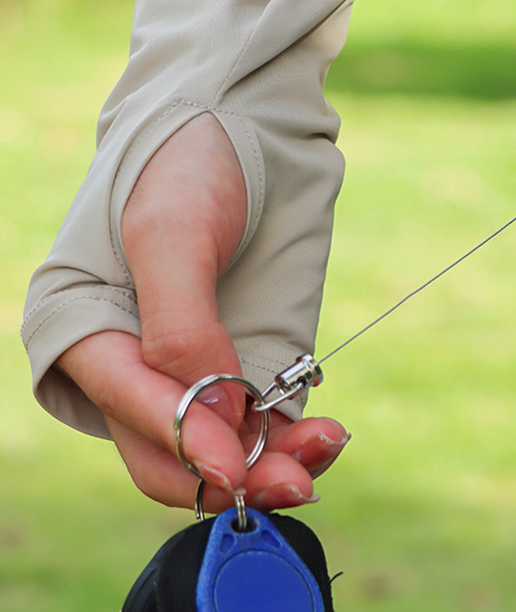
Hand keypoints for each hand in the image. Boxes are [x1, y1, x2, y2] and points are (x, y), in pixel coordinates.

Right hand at [57, 114, 347, 512]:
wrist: (239, 129)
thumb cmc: (186, 166)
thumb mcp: (171, 232)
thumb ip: (180, 326)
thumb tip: (215, 413)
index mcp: (93, 335)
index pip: (132, 409)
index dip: (183, 443)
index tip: (236, 465)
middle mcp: (139, 366)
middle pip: (174, 451)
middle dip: (233, 474)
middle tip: (296, 481)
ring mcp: (195, 368)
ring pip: (222, 446)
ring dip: (272, 464)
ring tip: (324, 451)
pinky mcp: (243, 361)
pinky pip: (261, 420)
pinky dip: (291, 437)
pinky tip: (326, 432)